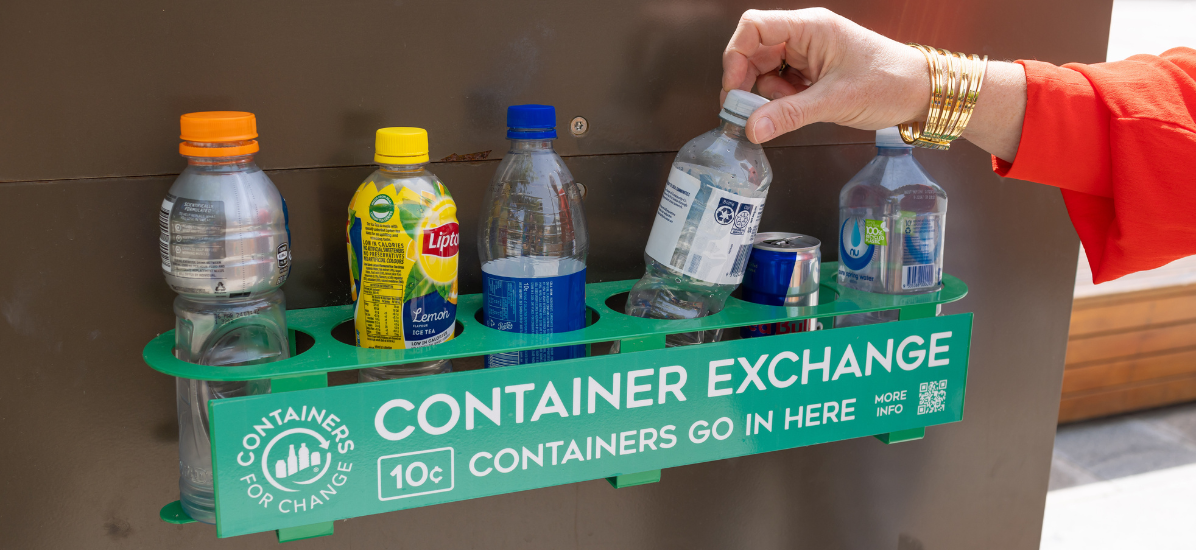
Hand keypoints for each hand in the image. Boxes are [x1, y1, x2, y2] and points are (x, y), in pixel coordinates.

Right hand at [721, 8, 1026, 161]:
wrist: (923, 93)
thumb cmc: (890, 82)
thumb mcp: (835, 101)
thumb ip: (788, 115)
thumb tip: (751, 128)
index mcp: (810, 28)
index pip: (754, 27)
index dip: (736, 57)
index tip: (734, 90)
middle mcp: (805, 36)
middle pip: (754, 52)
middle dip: (747, 84)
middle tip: (747, 114)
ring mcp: (808, 54)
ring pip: (766, 71)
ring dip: (766, 97)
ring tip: (782, 114)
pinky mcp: (813, 72)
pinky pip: (782, 85)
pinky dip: (780, 102)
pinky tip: (795, 112)